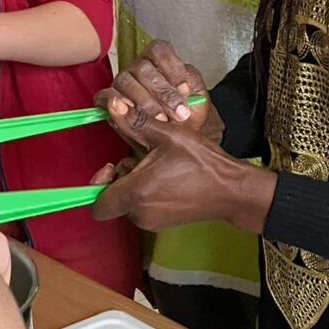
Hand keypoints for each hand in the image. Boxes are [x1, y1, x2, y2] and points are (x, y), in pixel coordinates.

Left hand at [90, 112, 275, 233]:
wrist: (231, 190)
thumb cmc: (199, 162)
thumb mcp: (167, 135)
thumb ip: (135, 122)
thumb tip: (112, 105)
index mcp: (135, 194)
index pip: (98, 205)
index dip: (98, 184)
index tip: (112, 164)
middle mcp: (140, 214)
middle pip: (114, 200)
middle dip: (121, 179)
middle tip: (140, 158)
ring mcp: (153, 222)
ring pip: (129, 204)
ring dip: (135, 185)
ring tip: (157, 165)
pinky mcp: (164, 224)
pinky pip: (144, 209)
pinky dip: (147, 194)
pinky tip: (166, 176)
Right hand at [94, 39, 219, 143]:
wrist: (178, 134)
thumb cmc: (186, 113)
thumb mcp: (198, 100)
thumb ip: (195, 89)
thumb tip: (183, 89)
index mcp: (159, 60)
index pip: (160, 50)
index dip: (172, 68)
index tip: (185, 90)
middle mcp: (138, 67)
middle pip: (144, 68)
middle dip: (163, 93)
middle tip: (179, 114)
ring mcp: (123, 82)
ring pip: (126, 81)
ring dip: (146, 103)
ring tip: (162, 121)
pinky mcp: (109, 98)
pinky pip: (106, 96)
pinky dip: (117, 105)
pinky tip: (134, 117)